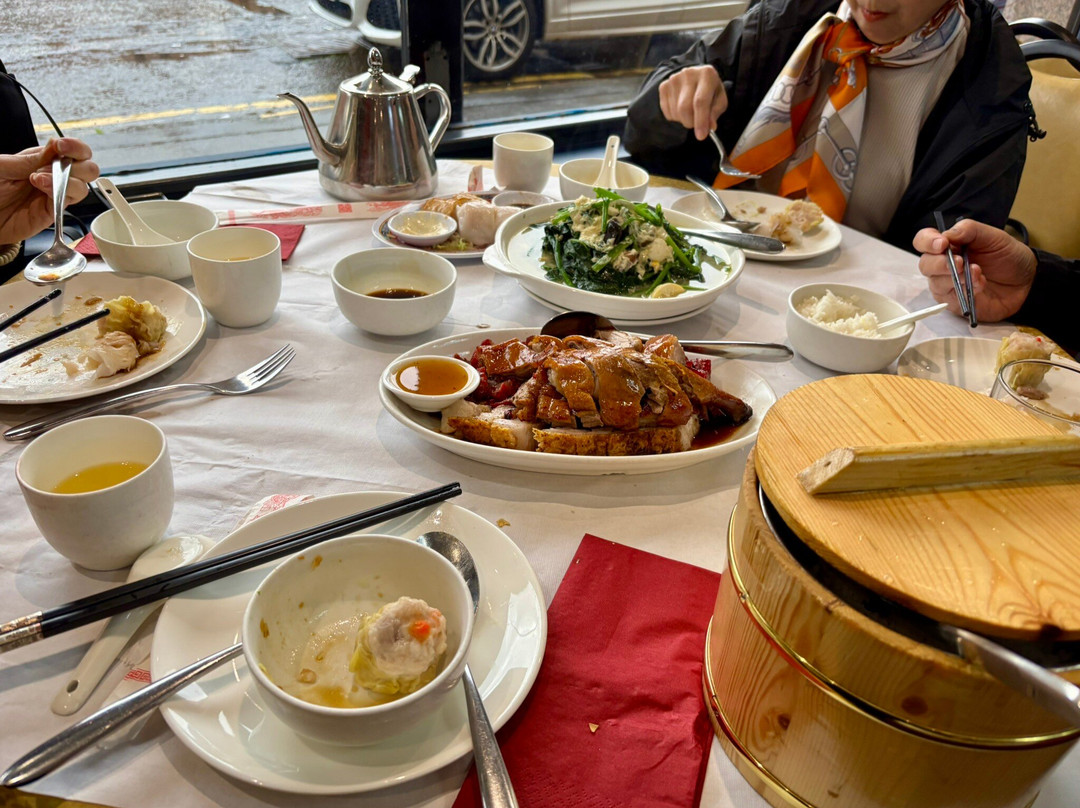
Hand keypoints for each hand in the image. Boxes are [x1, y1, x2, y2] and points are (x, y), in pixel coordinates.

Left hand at [0, 138, 99, 245]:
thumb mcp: (4, 166)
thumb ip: (31, 158)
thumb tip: (54, 146)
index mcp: (44, 160)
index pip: (74, 151)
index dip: (75, 147)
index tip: (62, 146)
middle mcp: (54, 177)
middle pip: (89, 169)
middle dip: (79, 165)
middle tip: (54, 165)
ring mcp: (55, 195)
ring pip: (84, 188)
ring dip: (68, 181)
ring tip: (39, 179)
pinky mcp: (52, 212)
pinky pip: (68, 202)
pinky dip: (59, 193)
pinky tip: (42, 187)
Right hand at [658, 65, 727, 141]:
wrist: (696, 78)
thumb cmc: (710, 91)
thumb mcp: (719, 100)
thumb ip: (715, 113)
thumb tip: (710, 126)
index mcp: (707, 74)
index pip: (700, 101)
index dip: (700, 121)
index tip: (701, 136)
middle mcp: (689, 73)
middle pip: (685, 108)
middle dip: (690, 123)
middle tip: (696, 124)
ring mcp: (674, 79)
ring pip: (675, 111)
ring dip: (683, 120)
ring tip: (690, 114)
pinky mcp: (664, 85)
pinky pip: (666, 110)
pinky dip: (674, 117)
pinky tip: (681, 110)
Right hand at [913, 219, 1036, 322]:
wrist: (1027, 282)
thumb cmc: (1009, 258)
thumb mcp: (994, 237)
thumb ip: (970, 230)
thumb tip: (947, 234)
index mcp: (950, 245)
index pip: (924, 241)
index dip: (927, 242)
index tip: (942, 244)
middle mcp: (943, 264)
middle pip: (925, 264)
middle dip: (940, 263)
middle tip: (960, 262)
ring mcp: (947, 284)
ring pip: (935, 282)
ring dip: (955, 277)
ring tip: (977, 273)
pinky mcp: (955, 302)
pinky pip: (950, 298)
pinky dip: (964, 291)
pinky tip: (980, 285)